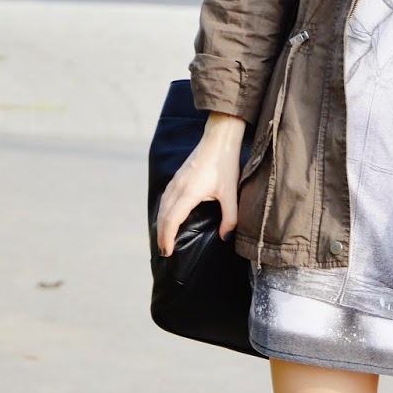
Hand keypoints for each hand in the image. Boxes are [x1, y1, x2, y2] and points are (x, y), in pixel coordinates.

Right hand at [156, 112, 244, 256]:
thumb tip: (225, 236)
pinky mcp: (178, 176)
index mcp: (188, 193)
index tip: (167, 252)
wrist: (219, 139)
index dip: (167, 238)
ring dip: (161, 223)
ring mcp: (176, 181)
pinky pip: (165, 198)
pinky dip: (163, 211)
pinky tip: (167, 216)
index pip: (172, 221)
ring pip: (162, 206)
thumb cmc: (225, 164)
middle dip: (161, 235)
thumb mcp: (230, 193)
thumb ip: (230, 217)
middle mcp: (177, 188)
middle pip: (163, 216)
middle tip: (164, 251)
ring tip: (163, 238)